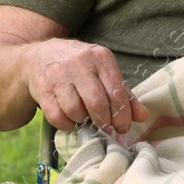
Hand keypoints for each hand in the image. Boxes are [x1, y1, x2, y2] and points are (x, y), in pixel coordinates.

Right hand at [23, 38, 149, 135]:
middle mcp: (80, 63)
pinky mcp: (42, 88)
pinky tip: (70, 120)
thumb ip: (124, 94)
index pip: (116, 91)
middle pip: (97, 102)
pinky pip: (57, 116)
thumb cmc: (80, 66)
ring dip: (83, 121)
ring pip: (76, 110)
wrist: (40, 55)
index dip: (122, 115)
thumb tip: (143, 116)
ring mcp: (59, 75)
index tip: (123, 128)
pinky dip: (66, 124)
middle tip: (105, 127)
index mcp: (101, 57)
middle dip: (104, 121)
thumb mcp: (103, 72)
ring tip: (86, 118)